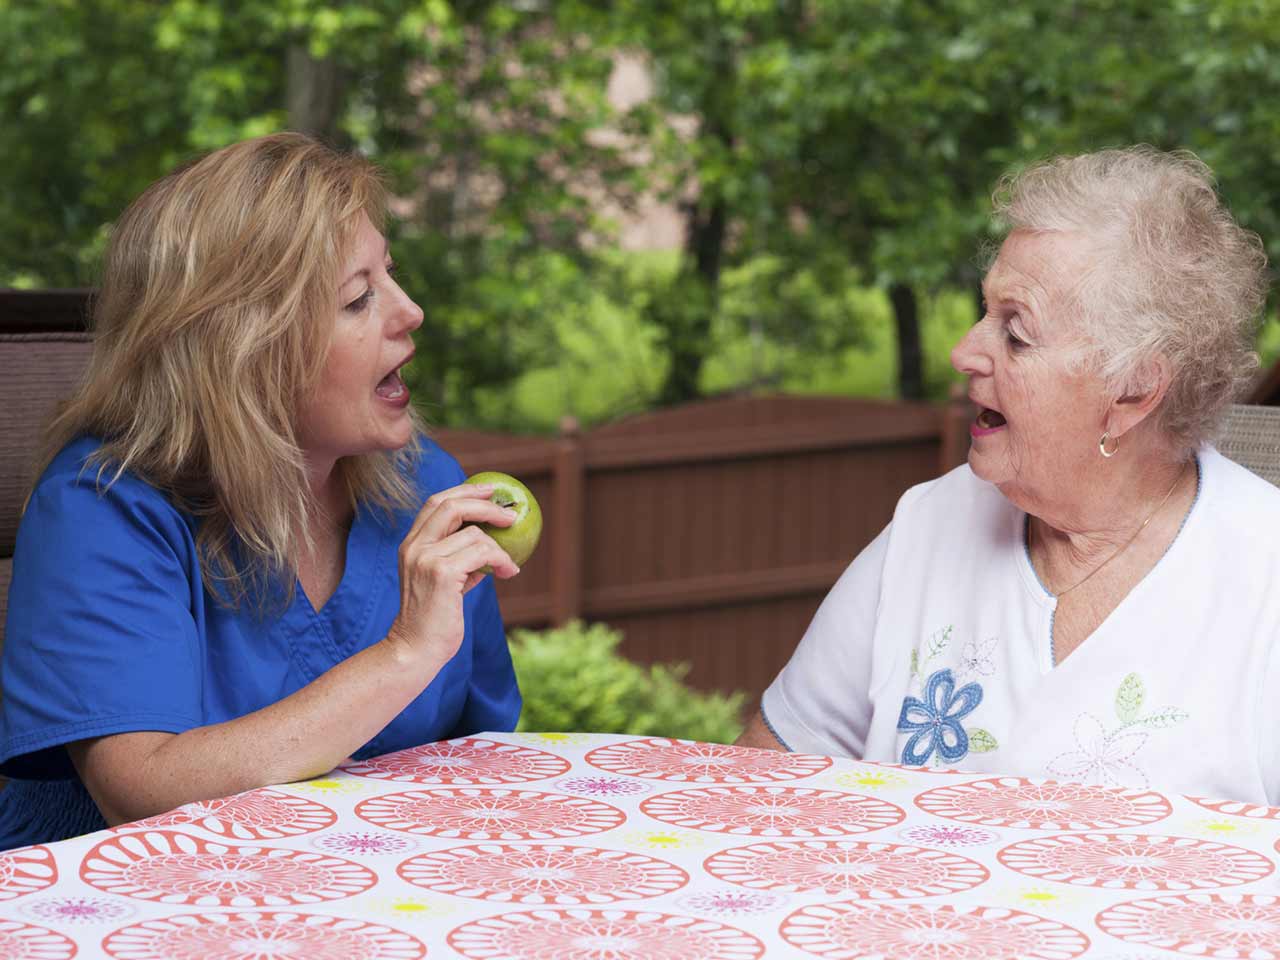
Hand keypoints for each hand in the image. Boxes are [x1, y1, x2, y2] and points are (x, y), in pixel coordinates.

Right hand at [385, 482, 519, 666]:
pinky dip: (501, 560)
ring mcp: (425, 558)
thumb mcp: (445, 582)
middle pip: (451, 505)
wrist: (415, 649)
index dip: (463, 490)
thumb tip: (491, 545)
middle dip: (485, 504)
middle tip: (510, 514)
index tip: (489, 490)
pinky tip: (508, 573)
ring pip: (474, 534)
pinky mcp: (441, 573)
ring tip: (508, 567)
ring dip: (500, 548)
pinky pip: (482, 553)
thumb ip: (460, 560)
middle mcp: (414, 547)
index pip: (435, 503)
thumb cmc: (434, 619)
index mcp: (411, 545)